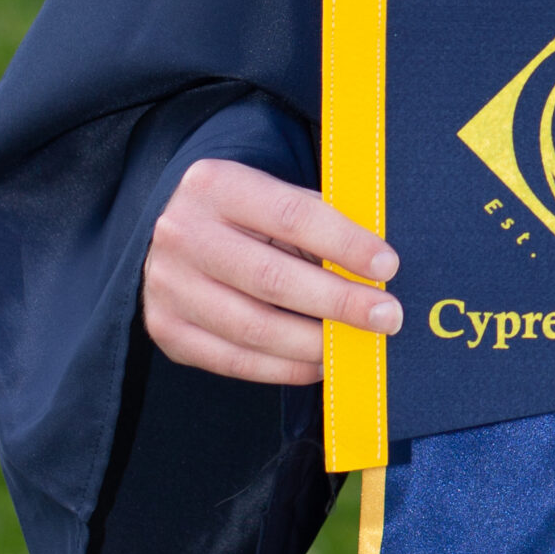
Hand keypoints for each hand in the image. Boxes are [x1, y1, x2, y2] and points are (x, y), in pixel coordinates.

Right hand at [143, 157, 400, 384]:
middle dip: (338, 301)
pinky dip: (284, 368)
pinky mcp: (167, 330)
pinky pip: (234, 361)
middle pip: (272, 277)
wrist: (176, 231)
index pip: (292, 215)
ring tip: (356, 345)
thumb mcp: (273, 196)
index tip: (387, 266)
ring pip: (253, 327)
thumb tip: (376, 267)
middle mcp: (183, 234)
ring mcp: (168, 286)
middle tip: (386, 316)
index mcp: (215, 184)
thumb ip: (317, 221)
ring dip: (315, 343)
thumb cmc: (244, 214)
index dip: (344, 243)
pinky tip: (318, 363)